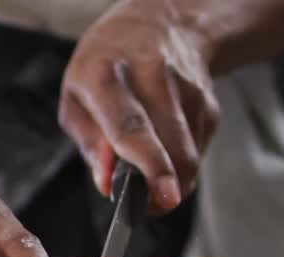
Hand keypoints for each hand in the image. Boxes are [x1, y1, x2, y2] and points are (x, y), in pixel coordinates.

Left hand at [59, 0, 220, 213]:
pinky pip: (198, 150)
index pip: (131, 126)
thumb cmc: (105, 66)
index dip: (149, 165)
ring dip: (173, 180)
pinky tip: (166, 144)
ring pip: (190, 156)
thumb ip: (89, 143)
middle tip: (151, 206)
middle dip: (167, 186)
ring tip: (150, 176)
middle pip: (171, 147)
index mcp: (106, 76)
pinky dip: (181, 162)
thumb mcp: (76, 97)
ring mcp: (186, 87)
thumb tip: (106, 183)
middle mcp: (151, 77)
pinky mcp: (208, 101)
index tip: (160, 197)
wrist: (160, 23)